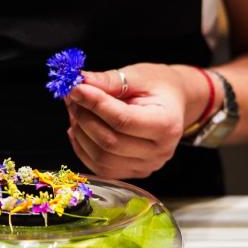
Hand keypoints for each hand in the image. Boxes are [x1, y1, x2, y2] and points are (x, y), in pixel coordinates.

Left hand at [65, 63, 209, 178]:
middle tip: (73, 97)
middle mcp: (159, 152)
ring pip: (101, 158)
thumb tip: (80, 83)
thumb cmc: (159, 86)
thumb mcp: (139, 75)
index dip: (95, 104)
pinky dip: (82, 147)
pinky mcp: (132, 172)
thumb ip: (110, 80)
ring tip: (77, 110)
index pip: (123, 120)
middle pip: (110, 143)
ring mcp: (146, 166)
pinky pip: (100, 167)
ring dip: (81, 132)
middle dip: (85, 118)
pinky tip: (80, 128)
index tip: (76, 89)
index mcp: (166, 125)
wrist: (174, 102)